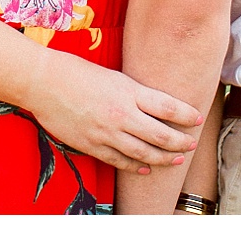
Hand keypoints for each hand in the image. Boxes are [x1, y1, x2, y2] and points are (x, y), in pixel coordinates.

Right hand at [23, 48, 202, 172]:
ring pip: (144, 153)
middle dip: (181, 142)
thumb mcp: (114, 75)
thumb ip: (135, 92)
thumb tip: (156, 105)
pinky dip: (136, 166)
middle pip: (162, 135)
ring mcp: (107, 133)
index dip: (187, 115)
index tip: (197, 118)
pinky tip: (146, 169)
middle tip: (191, 143)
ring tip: (176, 159)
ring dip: (164, 158)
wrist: (43, 81)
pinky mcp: (92, 146)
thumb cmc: (76, 71)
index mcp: (129, 91)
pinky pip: (120, 161)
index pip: (169, 108)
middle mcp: (122, 114)